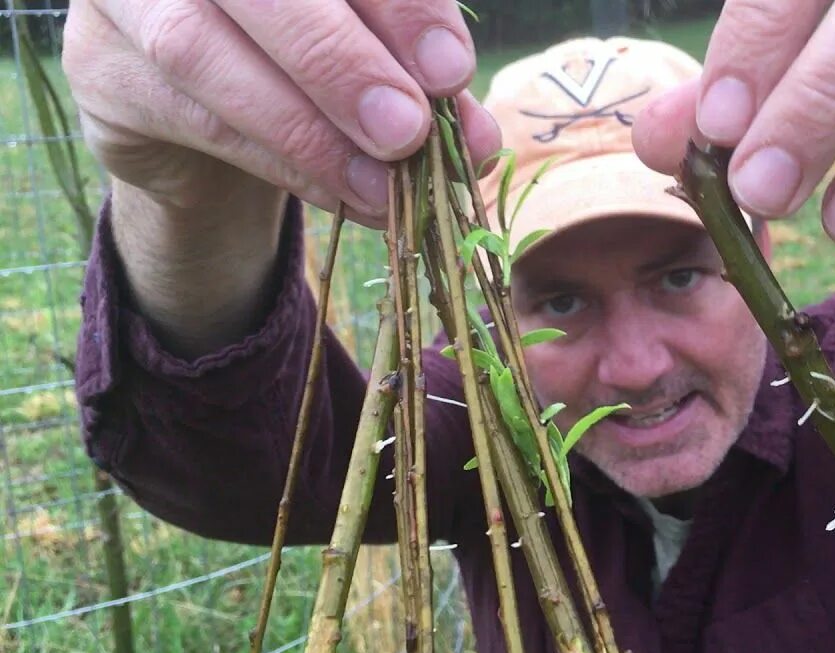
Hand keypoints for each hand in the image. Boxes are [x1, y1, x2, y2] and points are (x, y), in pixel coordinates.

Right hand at [63, 0, 501, 223]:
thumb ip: (419, 74)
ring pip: (204, 50)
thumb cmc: (308, 59)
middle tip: (410, 131)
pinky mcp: (101, 65)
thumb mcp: (375, 52)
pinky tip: (345, 194)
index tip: (450, 72)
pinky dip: (281, 162)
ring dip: (310, 129)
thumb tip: (476, 136)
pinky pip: (191, 116)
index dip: (398, 2)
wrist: (208, 114)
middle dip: (342, 61)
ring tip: (386, 184)